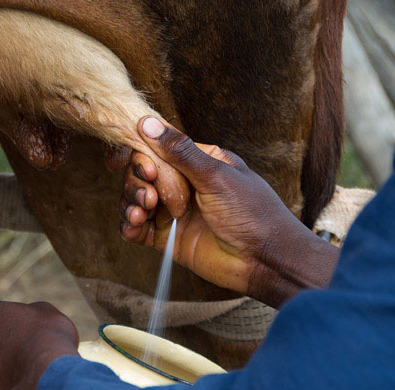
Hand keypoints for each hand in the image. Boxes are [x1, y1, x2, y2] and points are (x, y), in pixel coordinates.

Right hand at [119, 117, 338, 306]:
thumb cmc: (252, 212)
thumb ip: (180, 152)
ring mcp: (174, 211)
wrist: (265, 260)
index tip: (137, 167)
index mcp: (197, 161)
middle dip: (136, 182)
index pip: (157, 149)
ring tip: (141, 213)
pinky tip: (135, 226)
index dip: (140, 155)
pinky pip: (137, 228)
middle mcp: (183, 184)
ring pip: (135, 199)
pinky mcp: (168, 238)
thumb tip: (147, 123)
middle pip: (141, 174)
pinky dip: (129, 226)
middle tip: (150, 197)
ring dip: (130, 202)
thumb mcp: (217, 175)